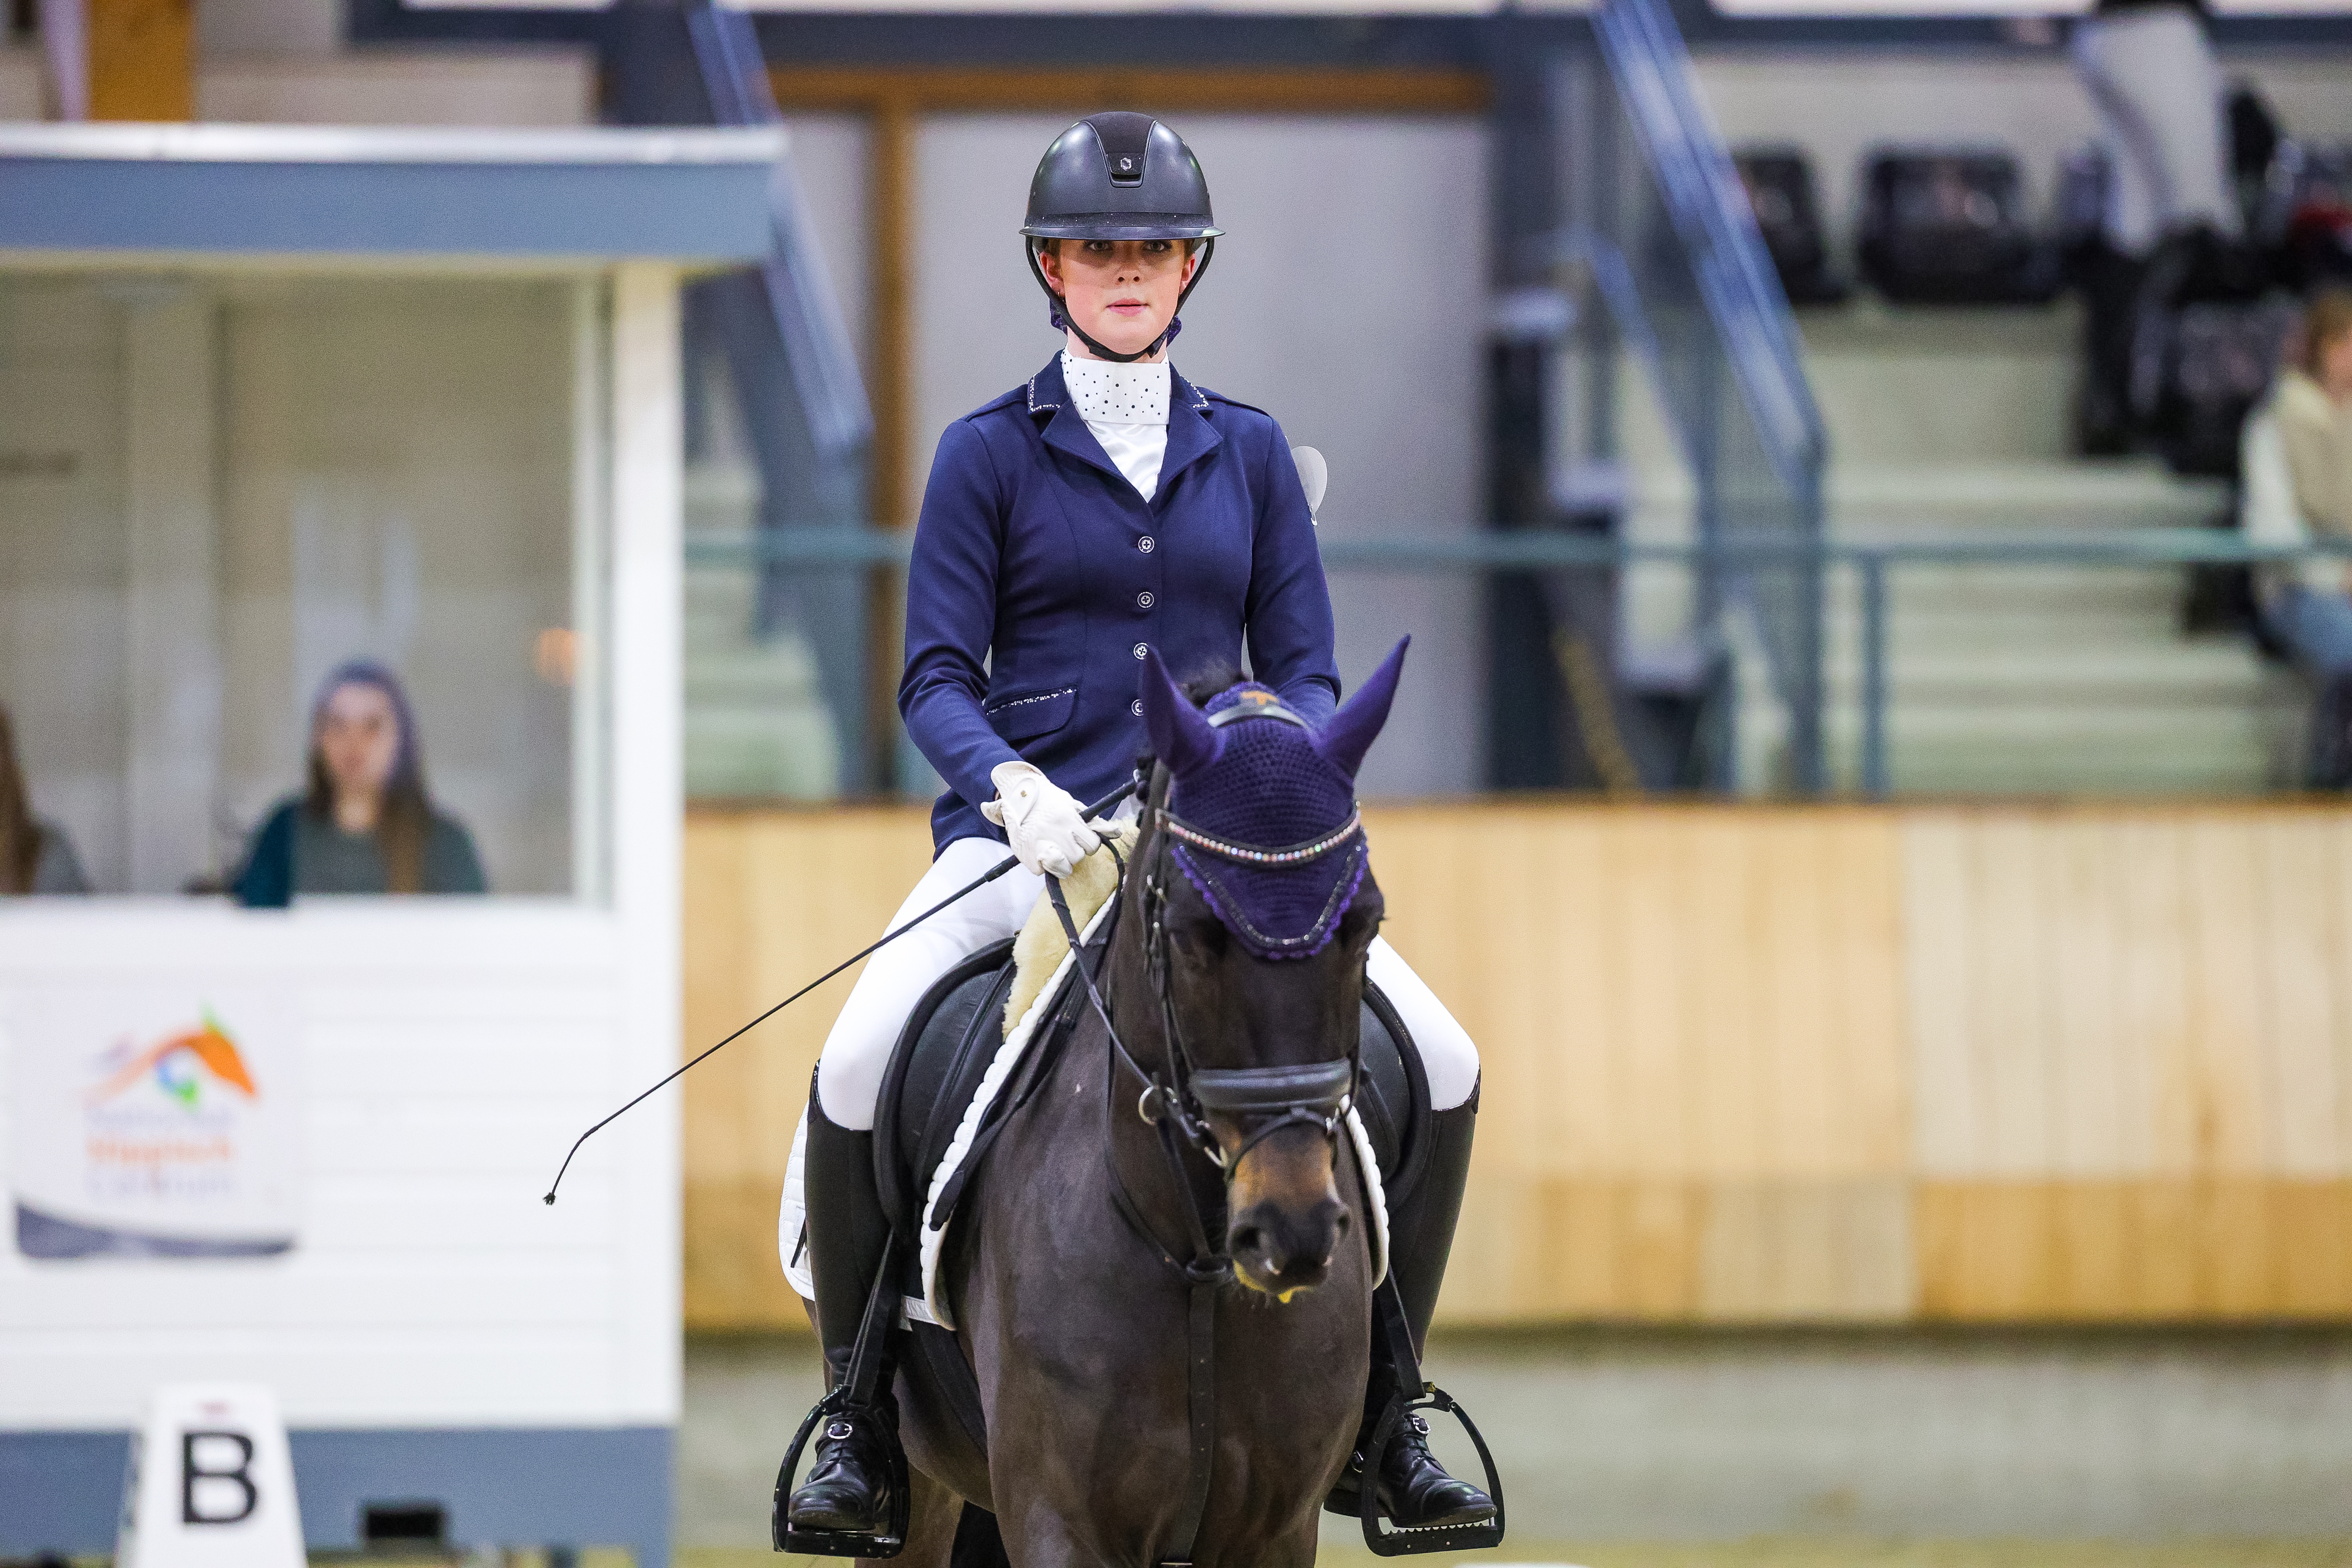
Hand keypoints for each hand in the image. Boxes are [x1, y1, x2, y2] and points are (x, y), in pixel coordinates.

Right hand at [980, 761, 1101, 878]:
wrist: (1019, 795)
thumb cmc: (1049, 800)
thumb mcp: (1073, 805)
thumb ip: (1094, 821)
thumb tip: (1116, 833)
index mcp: (1068, 819)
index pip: (1092, 844)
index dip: (1088, 843)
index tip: (1080, 838)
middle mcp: (1053, 832)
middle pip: (1078, 857)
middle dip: (1074, 852)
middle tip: (1065, 842)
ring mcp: (1037, 845)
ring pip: (1062, 868)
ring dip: (1061, 863)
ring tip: (1055, 850)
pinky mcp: (1025, 855)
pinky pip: (1042, 871)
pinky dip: (1042, 865)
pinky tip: (1040, 851)